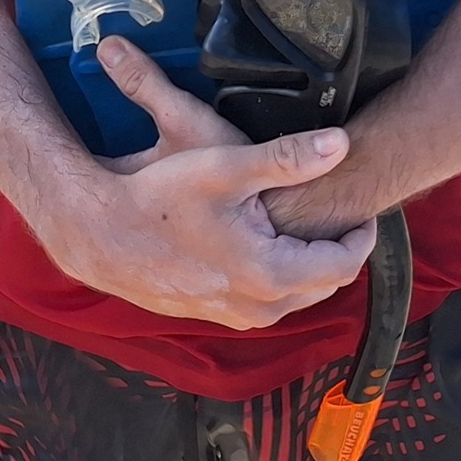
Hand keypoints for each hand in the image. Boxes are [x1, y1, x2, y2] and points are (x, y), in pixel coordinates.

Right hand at [29, 40, 376, 328]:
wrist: (99, 233)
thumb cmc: (159, 197)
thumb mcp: (225, 165)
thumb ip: (288, 158)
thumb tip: (342, 144)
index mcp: (269, 274)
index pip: (344, 264)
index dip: (361, 234)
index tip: (361, 207)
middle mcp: (257, 307)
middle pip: (324, 284)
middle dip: (336, 249)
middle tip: (336, 212)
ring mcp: (234, 316)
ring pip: (295, 295)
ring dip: (307, 263)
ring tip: (302, 223)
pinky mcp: (213, 315)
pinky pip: (265, 300)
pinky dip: (277, 274)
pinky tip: (262, 241)